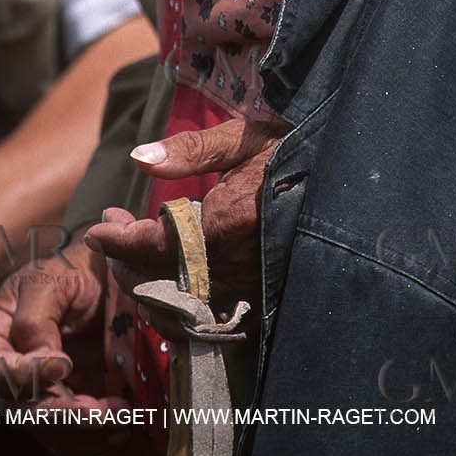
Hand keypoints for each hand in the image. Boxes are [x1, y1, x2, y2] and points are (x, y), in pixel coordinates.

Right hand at [0, 230, 131, 455]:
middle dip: (60, 414)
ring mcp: (34, 390)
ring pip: (43, 429)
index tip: (63, 365)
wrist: (106, 274)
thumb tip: (44, 362)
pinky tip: (120, 428)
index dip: (21, 375)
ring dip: (80, 432)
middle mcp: (5, 368)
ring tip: (118, 419)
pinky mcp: (62, 403)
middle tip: (99, 410)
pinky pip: (66, 436)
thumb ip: (36, 316)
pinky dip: (92, 438)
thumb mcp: (52, 277)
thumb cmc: (72, 267)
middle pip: (17, 407)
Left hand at [82, 118, 281, 308]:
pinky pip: (206, 319)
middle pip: (159, 280)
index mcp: (230, 219)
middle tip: (113, 232)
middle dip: (125, 259)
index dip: (119, 239)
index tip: (98, 227)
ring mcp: (251, 288)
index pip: (155, 243)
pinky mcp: (263, 301)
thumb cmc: (301, 147)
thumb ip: (192, 150)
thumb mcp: (249, 136)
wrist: (357, 177)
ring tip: (133, 255)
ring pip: (178, 304)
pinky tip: (171, 283)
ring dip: (147, 282)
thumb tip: (139, 158)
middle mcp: (237, 263)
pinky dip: (178, 306)